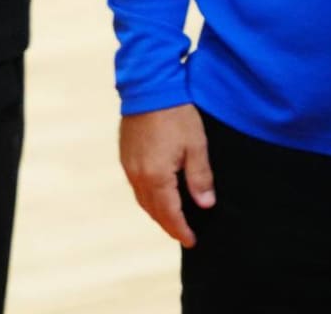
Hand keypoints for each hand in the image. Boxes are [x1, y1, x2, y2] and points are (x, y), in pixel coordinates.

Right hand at [119, 104, 215, 247]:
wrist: (149, 88)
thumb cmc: (176, 115)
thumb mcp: (196, 146)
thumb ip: (200, 178)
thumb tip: (206, 205)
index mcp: (156, 175)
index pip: (169, 213)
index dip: (181, 230)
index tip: (192, 242)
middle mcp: (138, 174)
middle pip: (152, 209)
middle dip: (167, 224)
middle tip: (182, 235)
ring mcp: (128, 163)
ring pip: (141, 198)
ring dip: (156, 211)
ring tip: (170, 218)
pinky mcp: (125, 153)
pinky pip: (135, 184)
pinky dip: (147, 196)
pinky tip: (156, 194)